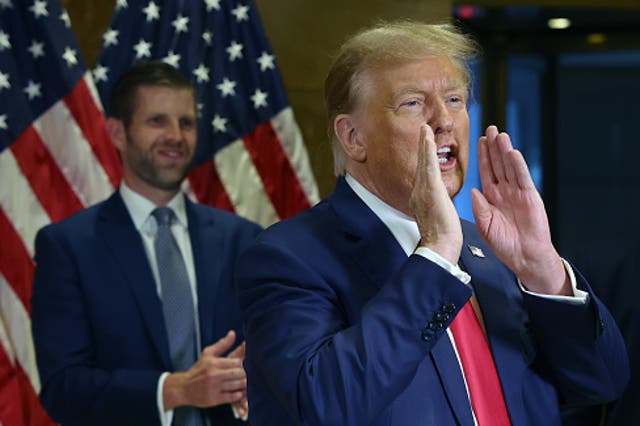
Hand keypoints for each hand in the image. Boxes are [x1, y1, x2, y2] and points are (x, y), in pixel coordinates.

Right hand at [163, 330, 246, 409]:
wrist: (183, 388)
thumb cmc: (198, 370)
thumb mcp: (208, 354)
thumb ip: (222, 344)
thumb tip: (233, 333)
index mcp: (214, 363)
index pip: (237, 362)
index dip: (244, 364)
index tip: (247, 365)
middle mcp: (214, 375)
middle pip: (239, 373)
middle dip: (246, 374)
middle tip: (250, 374)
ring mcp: (214, 388)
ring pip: (237, 385)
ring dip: (245, 384)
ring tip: (247, 382)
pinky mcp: (214, 399)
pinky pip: (232, 397)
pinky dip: (239, 395)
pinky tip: (240, 392)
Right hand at [410, 124, 462, 263]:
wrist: (438, 249)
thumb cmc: (441, 240)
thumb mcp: (436, 219)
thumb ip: (435, 207)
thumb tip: (436, 204)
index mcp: (422, 199)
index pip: (424, 175)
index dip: (424, 159)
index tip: (425, 147)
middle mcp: (419, 193)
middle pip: (420, 165)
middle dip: (422, 146)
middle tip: (423, 130)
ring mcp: (423, 191)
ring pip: (423, 163)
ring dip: (424, 144)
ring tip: (425, 129)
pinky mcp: (431, 191)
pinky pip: (429, 167)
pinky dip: (428, 151)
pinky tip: (428, 139)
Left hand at [471, 126, 568, 294]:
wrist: (524, 257)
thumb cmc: (504, 244)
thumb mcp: (485, 226)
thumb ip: (479, 208)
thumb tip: (473, 190)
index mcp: (491, 197)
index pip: (486, 172)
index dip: (483, 157)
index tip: (479, 141)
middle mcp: (504, 191)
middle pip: (498, 164)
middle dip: (494, 147)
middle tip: (490, 129)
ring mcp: (518, 193)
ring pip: (510, 167)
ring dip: (505, 151)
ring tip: (501, 135)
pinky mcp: (530, 197)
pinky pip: (523, 178)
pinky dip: (518, 166)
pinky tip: (513, 154)